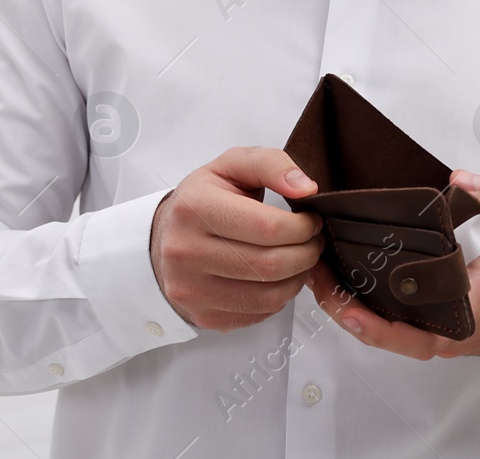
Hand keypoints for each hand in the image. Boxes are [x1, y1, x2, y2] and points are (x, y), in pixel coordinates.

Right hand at [150, 147, 324, 331]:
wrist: (167, 235)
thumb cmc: (204, 198)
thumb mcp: (233, 165)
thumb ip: (272, 164)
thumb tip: (306, 188)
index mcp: (194, 208)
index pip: (267, 227)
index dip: (302, 227)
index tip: (311, 221)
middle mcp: (185, 251)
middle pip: (270, 265)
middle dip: (307, 253)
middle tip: (313, 241)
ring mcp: (191, 289)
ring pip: (269, 296)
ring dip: (298, 278)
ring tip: (300, 258)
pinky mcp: (203, 315)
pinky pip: (259, 314)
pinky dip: (280, 298)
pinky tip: (279, 277)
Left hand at [306, 169, 479, 359]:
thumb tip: (460, 178)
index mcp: (473, 312)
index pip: (416, 328)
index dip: (376, 321)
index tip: (345, 301)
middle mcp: (453, 332)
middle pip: (391, 335)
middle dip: (348, 312)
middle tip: (316, 278)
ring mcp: (447, 335)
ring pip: (391, 333)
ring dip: (353, 311)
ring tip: (320, 277)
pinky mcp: (443, 329)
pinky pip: (401, 326)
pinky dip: (371, 310)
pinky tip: (347, 282)